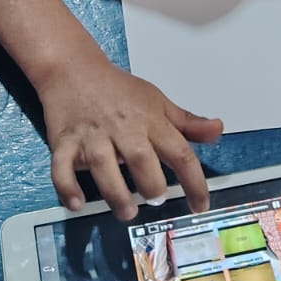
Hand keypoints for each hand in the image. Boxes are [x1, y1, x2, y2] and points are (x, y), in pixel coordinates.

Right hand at [41, 56, 221, 220]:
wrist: (73, 69)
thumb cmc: (117, 89)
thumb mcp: (157, 101)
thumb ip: (187, 123)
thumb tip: (217, 131)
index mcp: (149, 121)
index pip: (180, 153)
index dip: (194, 182)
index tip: (201, 205)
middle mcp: (122, 130)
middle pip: (141, 160)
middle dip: (151, 186)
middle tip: (157, 200)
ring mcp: (92, 137)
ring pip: (104, 168)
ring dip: (116, 194)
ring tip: (126, 211)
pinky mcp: (64, 143)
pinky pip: (62, 168)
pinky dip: (68, 187)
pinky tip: (77, 203)